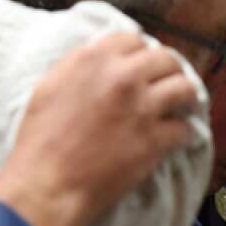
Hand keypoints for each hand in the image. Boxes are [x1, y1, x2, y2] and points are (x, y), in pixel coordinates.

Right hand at [0, 33, 199, 225]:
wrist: (47, 185)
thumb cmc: (39, 140)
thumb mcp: (49, 87)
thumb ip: (78, 67)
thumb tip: (101, 60)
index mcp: (93, 59)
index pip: (133, 40)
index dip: (140, 53)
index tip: (142, 66)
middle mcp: (122, 77)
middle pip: (166, 59)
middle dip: (170, 70)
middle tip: (170, 83)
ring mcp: (142, 108)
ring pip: (185, 88)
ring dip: (186, 97)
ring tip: (184, 106)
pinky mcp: (155, 140)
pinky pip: (184, 129)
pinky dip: (183, 135)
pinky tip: (176, 139)